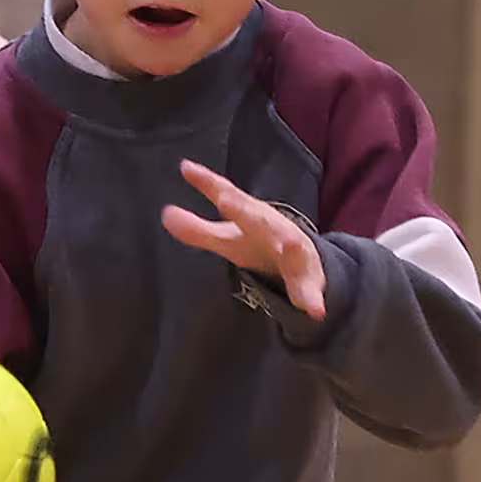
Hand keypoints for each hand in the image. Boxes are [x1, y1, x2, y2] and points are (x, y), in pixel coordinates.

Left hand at [162, 160, 323, 319]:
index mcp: (254, 218)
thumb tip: (166, 213)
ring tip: (288, 245)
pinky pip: (310, 291)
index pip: (230, 199)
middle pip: (260, 220)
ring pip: (293, 250)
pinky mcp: (308, 280)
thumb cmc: (259, 244)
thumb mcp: (228, 236)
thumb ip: (198, 227)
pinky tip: (314, 310)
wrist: (305, 265)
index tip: (189, 171)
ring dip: (291, 248)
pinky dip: (312, 299)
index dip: (209, 185)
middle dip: (245, 211)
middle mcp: (274, 231)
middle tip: (226, 201)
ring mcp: (295, 254)